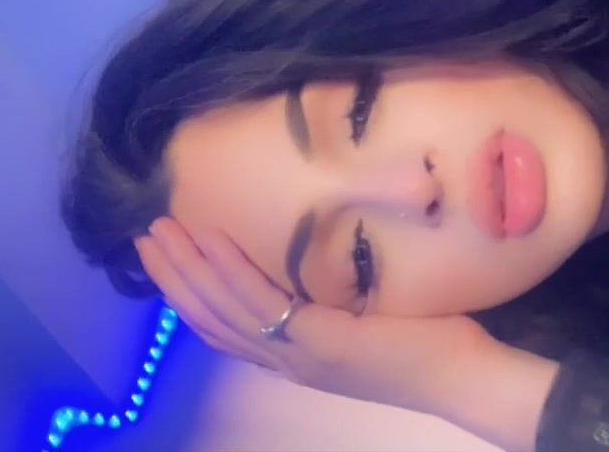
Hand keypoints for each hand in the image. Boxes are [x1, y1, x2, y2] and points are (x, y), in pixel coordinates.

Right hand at [134, 217, 498, 416]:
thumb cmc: (428, 345)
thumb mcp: (365, 321)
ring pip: (222, 310)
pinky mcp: (318, 342)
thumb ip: (334, 303)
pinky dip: (229, 270)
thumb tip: (322, 264)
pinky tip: (210, 239)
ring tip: (159, 231)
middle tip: (146, 238)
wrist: (462, 376)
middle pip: (209, 320)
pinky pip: (260, 302)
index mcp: (295, 357)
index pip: (225, 329)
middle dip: (174, 278)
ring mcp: (298, 355)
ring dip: (186, 269)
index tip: (169, 259)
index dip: (190, 295)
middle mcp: (286, 361)